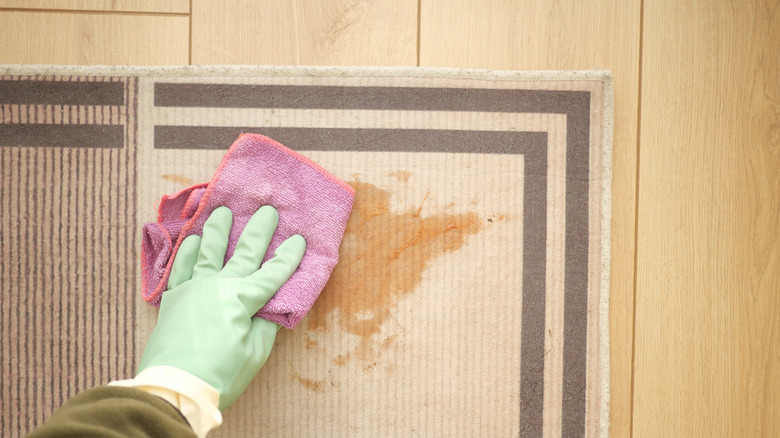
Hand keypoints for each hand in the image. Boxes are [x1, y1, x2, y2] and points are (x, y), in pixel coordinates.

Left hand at [137, 206, 304, 409]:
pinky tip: (192, 239)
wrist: (174, 389)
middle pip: (244, 252)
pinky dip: (187, 251)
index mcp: (243, 298)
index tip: (300, 239)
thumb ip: (265, 324)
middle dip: (259, 230)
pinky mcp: (173, 298)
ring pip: (208, 250)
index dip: (289, 257)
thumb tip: (271, 306)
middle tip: (268, 210)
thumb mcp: (255, 353)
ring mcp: (193, 288)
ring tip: (223, 211)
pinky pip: (180, 267)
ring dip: (218, 229)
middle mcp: (219, 285)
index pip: (273, 273)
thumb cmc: (220, 375)